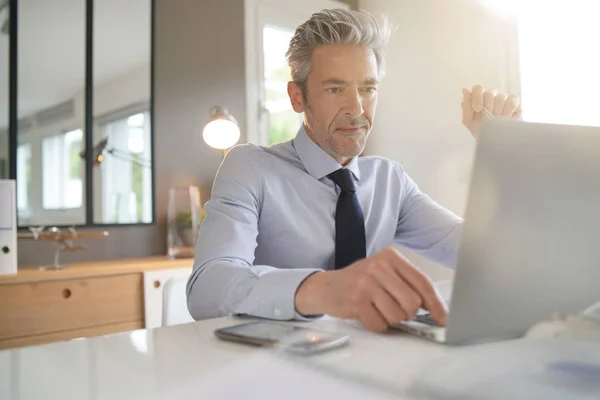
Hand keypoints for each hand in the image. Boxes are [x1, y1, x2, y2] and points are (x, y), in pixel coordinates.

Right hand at [295, 248, 446, 332]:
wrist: (326, 286)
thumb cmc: (359, 282)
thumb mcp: (384, 274)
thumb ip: (407, 285)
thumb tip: (434, 308)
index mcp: (391, 256)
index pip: (422, 282)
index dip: (435, 304)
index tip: (442, 318)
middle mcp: (379, 265)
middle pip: (412, 302)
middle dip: (406, 314)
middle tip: (394, 310)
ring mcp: (366, 282)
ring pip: (397, 315)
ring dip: (389, 319)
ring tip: (377, 309)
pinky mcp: (356, 299)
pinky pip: (379, 324)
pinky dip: (376, 325)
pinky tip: (367, 314)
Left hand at [461, 85, 521, 136]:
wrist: (495, 141)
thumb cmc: (481, 130)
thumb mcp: (469, 121)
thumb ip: (465, 106)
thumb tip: (465, 89)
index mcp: (478, 97)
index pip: (477, 88)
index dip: (477, 97)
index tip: (477, 109)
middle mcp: (491, 95)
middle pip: (489, 93)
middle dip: (487, 108)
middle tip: (488, 119)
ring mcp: (503, 97)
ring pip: (500, 97)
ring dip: (497, 112)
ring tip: (496, 121)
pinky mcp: (515, 101)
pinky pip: (512, 101)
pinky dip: (507, 111)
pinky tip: (505, 119)